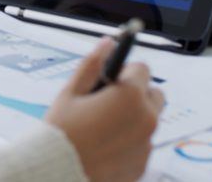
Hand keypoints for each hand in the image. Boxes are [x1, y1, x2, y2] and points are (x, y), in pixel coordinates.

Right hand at [47, 38, 164, 181]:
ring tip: (102, 125)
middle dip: (135, 92)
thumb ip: (92, 64)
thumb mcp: (71, 92)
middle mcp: (146, 119)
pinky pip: (142, 142)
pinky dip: (130, 139)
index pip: (142, 68)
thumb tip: (107, 42)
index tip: (107, 79)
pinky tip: (104, 143)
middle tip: (106, 101)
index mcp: (130, 96)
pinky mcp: (143, 164)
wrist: (58, 174)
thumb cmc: (62, 132)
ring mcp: (147, 144)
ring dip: (133, 116)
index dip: (123, 71)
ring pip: (148, 119)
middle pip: (153, 93)